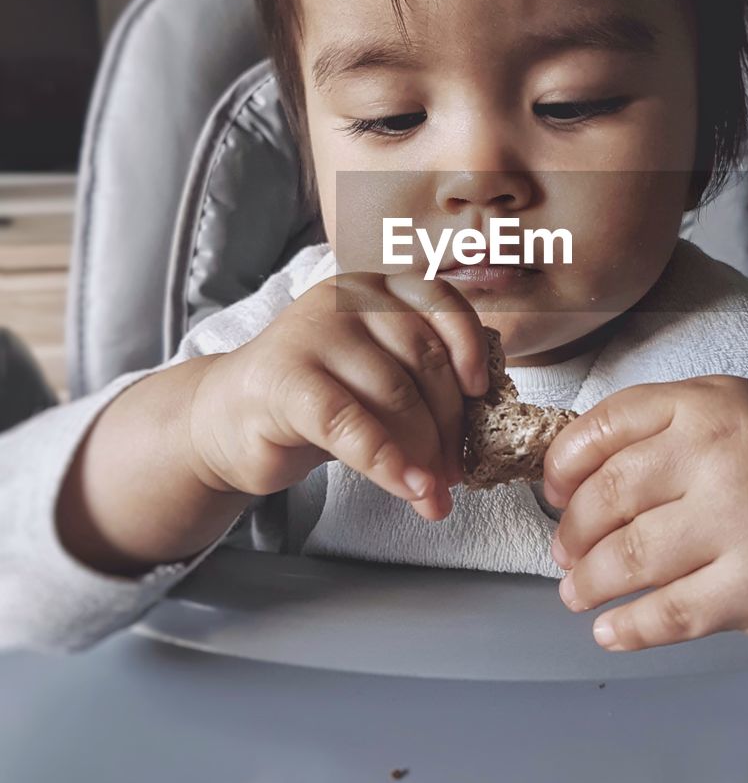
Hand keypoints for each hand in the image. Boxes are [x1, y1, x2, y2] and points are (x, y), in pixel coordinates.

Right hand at [186, 271, 489, 519]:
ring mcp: (312, 333)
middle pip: (423, 359)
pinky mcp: (286, 379)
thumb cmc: (316, 398)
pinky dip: (386, 461)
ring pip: (394, 393)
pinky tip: (408, 488)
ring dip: (424, 453)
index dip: (470, 348)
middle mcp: (346, 299)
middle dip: (449, 425)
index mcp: (376, 288)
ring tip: (433, 494)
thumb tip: (480, 433)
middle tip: (455, 472)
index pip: (441, 304)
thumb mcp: (377, 377)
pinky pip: (350, 422)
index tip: (482, 396)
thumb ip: (423, 383)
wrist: (229, 420)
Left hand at [542, 376, 747, 650]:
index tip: (552, 492)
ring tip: (576, 589)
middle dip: (571, 531)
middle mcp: (725, 457)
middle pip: (610, 496)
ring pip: (630, 558)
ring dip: (588, 581)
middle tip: (564, 551)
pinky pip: (670, 615)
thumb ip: (650, 429)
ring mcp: (745, 524)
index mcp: (707, 405)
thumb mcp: (721, 412)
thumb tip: (562, 480)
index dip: (562, 465)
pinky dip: (628, 627)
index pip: (604, 427)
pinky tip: (609, 628)